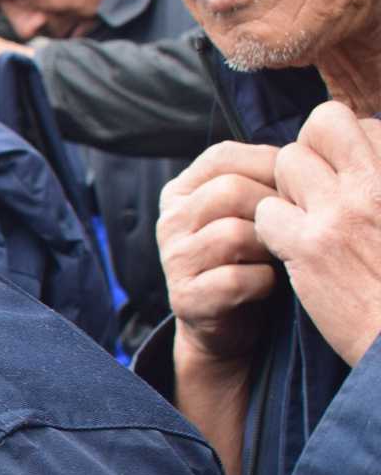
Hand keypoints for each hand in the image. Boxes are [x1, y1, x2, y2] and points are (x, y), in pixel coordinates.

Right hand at [158, 141, 285, 368]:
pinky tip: (267, 286)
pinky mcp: (185, 299)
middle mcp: (169, 222)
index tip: (292, 188)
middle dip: (273, 207)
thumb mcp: (247, 209)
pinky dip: (263, 282)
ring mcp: (173, 261)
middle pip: (228, 191)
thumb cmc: (249, 255)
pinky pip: (235, 279)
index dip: (268, 165)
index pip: (221, 157)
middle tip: (294, 225)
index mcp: (180, 191)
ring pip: (232, 234)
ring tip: (279, 255)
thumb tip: (305, 153)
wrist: (226, 321)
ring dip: (270, 246)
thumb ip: (260, 178)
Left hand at [258, 101, 380, 366]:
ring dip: (288, 187)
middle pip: (324, 123)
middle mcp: (377, 182)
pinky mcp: (311, 246)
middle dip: (311, 148)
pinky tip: (289, 246)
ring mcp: (343, 211)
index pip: (365, 125)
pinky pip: (268, 211)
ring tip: (303, 217)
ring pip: (288, 162)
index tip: (351, 178)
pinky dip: (272, 226)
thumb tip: (367, 160)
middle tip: (314, 185)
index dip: (349, 150)